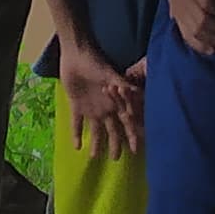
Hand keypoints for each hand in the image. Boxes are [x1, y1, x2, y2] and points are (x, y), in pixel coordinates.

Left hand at [57, 39, 141, 156]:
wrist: (76, 53)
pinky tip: (76, 147)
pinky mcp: (77, 105)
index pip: (126, 122)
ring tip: (94, 158)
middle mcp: (105, 107)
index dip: (131, 135)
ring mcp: (91, 107)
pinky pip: (77, 123)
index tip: (135, 150)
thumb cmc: (96, 63)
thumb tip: (138, 95)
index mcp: (115, 102)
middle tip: (116, 159)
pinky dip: (76, 134)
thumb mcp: (110, 75)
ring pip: (96, 130)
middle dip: (115, 144)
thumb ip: (123, 87)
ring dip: (96, 143)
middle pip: (112, 130)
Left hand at [160, 0, 214, 56]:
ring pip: (204, 21)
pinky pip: (208, 5)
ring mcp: (188, 0)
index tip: (214, 51)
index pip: (187, 37)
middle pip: (198, 32)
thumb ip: (181, 11)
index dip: (200, 46)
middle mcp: (181, 10)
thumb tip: (184, 23)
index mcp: (176, 14)